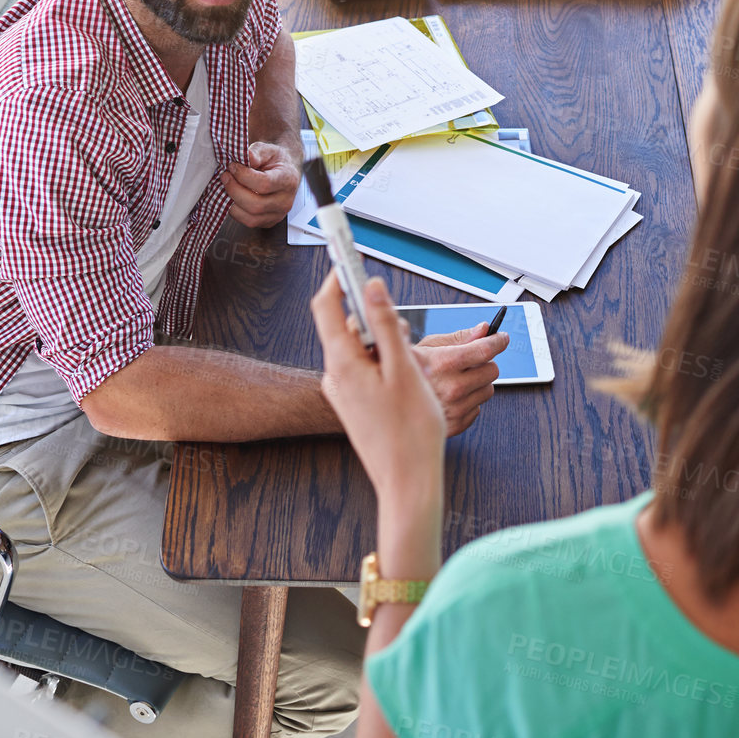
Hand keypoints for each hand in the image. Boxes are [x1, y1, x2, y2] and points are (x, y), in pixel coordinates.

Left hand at [223, 140, 299, 227]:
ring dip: (232, 203)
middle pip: (256, 205)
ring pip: (250, 218)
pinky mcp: (269, 222)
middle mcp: (286, 201)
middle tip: (225, 177)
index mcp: (288, 180)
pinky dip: (235, 211)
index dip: (243, 176)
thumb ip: (256, 153)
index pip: (264, 184)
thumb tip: (246, 157)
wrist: (284, 171)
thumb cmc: (275, 161)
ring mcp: (278, 214)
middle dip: (234, 190)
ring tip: (227, 187)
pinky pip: (248, 222)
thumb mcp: (267, 150)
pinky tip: (231, 197)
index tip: (232, 166)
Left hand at [313, 273, 444, 507]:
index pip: (327, 306)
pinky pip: (364, 368)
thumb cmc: (411, 431)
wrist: (407, 481)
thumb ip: (386, 325)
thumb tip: (372, 287)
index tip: (351, 256)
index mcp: (343, 363)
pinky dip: (383, 362)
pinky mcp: (354, 403)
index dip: (339, 277)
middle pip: (346, 325)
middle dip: (374, 316)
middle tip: (402, 331)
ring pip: (358, 347)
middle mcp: (336, 375)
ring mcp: (343, 391)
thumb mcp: (404, 369)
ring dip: (382, 342)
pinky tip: (404, 382)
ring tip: (409, 367)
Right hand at [413, 322, 508, 435]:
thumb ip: (458, 337)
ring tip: (456, 380)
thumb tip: (483, 329)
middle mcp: (452, 387)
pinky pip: (477, 409)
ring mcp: (455, 408)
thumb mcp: (426, 346)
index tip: (501, 338)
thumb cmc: (404, 372)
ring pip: (487, 390)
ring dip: (478, 383)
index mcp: (444, 363)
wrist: (385, 403)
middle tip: (470, 362)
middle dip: (484, 363)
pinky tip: (452, 397)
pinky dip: (469, 401)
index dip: (498, 341)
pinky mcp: (457, 424)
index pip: (485, 350)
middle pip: (492, 370)